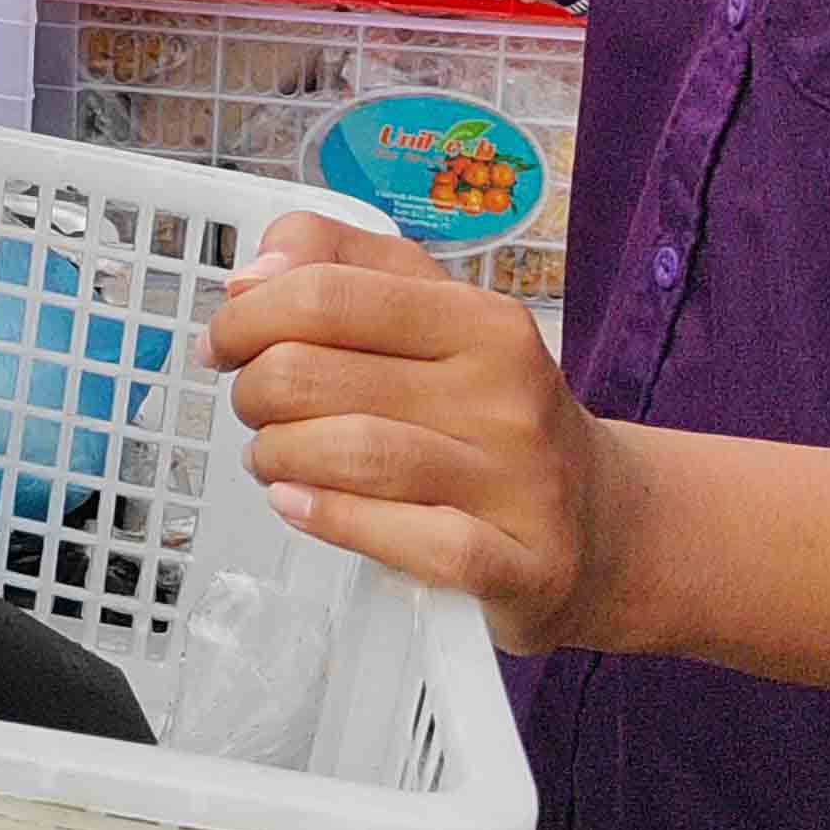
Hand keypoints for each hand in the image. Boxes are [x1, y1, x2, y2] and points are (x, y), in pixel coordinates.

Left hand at [211, 211, 657, 655]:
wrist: (607, 525)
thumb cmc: (489, 409)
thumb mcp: (432, 312)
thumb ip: (337, 264)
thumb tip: (249, 273)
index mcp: (482, 319)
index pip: (326, 294)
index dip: (246, 317)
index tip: (221, 342)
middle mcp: (506, 393)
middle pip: (316, 375)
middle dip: (253, 391)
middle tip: (252, 407)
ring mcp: (518, 483)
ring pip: (350, 453)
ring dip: (276, 454)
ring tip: (269, 457)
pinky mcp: (518, 565)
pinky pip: (402, 539)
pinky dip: (329, 519)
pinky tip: (297, 506)